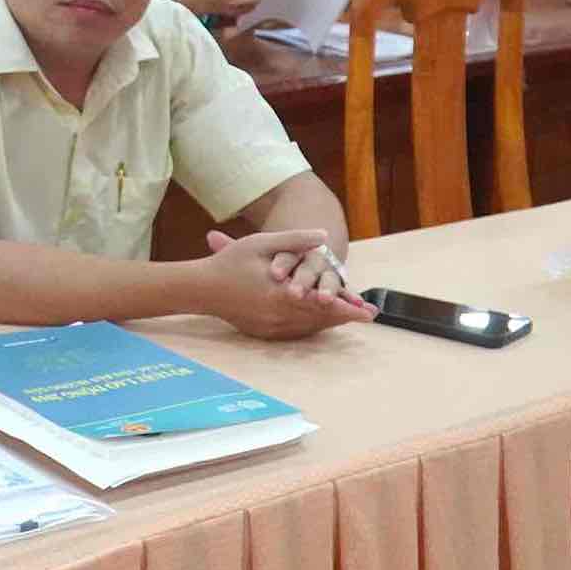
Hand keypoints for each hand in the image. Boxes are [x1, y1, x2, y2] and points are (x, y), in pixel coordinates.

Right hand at [198, 229, 375, 338]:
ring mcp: (271, 327)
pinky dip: (312, 325)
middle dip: (346, 316)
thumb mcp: (262, 243)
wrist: (201, 288)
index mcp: (281, 294)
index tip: (369, 311)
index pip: (323, 304)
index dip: (348, 307)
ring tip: (350, 316)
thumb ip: (295, 240)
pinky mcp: (264, 332)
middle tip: (369, 315)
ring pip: (309, 327)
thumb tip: (324, 237)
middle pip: (320, 318)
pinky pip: (295, 331)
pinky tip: (321, 320)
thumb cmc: (230, 262)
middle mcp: (278, 315)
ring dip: (330, 321)